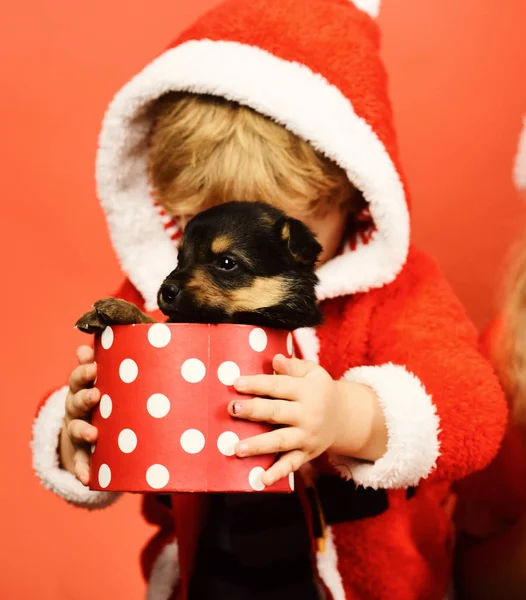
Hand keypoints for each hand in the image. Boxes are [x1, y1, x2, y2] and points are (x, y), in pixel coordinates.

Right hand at [59, 345, 99, 485]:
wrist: (87, 431)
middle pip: (75, 400)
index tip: (93, 366)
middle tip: (96, 395)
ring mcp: (77, 430)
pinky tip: (87, 479)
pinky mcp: (80, 452)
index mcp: (83, 388)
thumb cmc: (106, 399)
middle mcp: (76, 408)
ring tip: (93, 435)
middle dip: (84, 397)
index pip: (79, 377)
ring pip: (76, 429)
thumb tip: (110, 341)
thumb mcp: (108, 382)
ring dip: (83, 431)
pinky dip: (82, 470)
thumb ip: (111, 364)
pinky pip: (80, 462)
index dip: (84, 370)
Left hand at [228, 354, 345, 486]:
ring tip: (236, 448)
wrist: (344, 416)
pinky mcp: (306, 454)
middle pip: (276, 412)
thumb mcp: (313, 372)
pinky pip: (290, 464)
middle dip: (253, 411)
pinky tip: (261, 481)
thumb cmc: (319, 389)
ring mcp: (306, 436)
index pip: (278, 386)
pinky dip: (277, 474)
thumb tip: (275, 359)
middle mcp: (307, 415)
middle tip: (232, 410)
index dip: (257, 384)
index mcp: (307, 391)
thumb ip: (293, 366)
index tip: (236, 384)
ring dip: (258, 445)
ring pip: (280, 441)